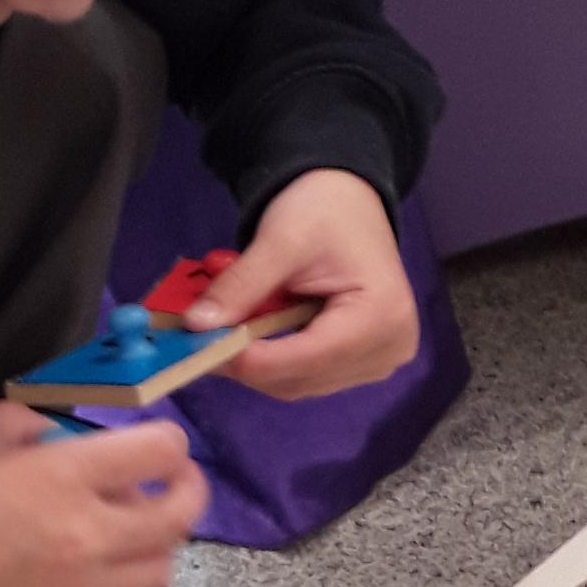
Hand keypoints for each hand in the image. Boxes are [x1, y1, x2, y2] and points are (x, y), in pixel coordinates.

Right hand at [0, 402, 206, 586]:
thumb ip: (24, 423)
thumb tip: (52, 429)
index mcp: (65, 476)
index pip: (161, 452)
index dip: (167, 440)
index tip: (152, 438)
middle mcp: (87, 532)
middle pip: (181, 515)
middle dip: (188, 489)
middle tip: (173, 479)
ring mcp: (78, 583)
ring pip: (162, 566)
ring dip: (159, 540)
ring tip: (132, 524)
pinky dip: (116, 570)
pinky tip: (83, 554)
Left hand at [186, 168, 421, 401]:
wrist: (347, 201)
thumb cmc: (322, 211)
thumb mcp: (279, 241)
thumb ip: (241, 285)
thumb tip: (197, 326)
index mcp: (381, 316)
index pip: (309, 357)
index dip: (253, 360)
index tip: (202, 349)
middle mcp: (389, 350)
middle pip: (302, 379)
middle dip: (248, 364)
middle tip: (199, 344)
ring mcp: (379, 362)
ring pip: (300, 385)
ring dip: (257, 366)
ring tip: (223, 336)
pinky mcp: (363, 365)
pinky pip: (307, 378)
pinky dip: (273, 363)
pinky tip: (252, 339)